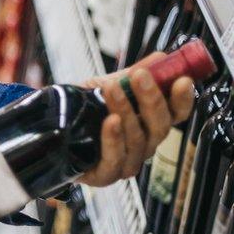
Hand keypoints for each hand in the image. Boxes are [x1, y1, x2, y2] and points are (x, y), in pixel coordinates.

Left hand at [79, 52, 195, 185]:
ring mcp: (126, 162)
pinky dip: (114, 139)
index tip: (182, 80)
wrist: (50, 129)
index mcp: (149, 123)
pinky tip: (110, 122)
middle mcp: (144, 145)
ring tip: (113, 89)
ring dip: (126, 112)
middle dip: (151, 99)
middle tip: (140, 76)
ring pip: (137, 140)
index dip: (182, 99)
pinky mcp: (104, 175)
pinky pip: (114, 159)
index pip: (176, 114)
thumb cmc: (83, 112)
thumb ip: (132, 74)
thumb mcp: (106, 87)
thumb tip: (160, 58)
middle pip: (160, 127)